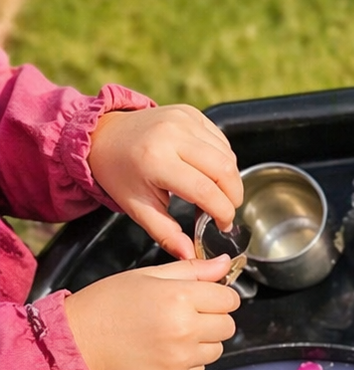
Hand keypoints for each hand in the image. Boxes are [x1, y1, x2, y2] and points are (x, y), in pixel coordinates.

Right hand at [64, 258, 238, 369]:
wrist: (80, 340)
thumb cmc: (110, 304)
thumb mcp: (148, 275)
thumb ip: (192, 270)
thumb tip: (224, 264)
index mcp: (180, 298)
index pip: (229, 299)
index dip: (219, 296)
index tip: (205, 297)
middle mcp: (185, 329)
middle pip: (228, 325)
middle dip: (213, 318)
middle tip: (185, 314)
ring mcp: (182, 357)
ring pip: (217, 348)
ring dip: (203, 341)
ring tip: (172, 333)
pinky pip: (201, 368)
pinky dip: (190, 360)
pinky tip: (165, 349)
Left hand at [88, 105, 242, 260]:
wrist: (103, 135)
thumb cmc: (120, 173)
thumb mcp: (138, 209)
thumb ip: (166, 234)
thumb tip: (190, 256)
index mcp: (156, 160)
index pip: (206, 190)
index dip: (223, 212)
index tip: (222, 225)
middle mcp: (171, 134)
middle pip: (225, 171)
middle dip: (233, 197)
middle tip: (225, 211)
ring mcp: (182, 119)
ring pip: (228, 156)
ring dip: (230, 181)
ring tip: (216, 194)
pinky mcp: (190, 113)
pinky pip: (222, 142)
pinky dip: (224, 161)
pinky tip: (210, 172)